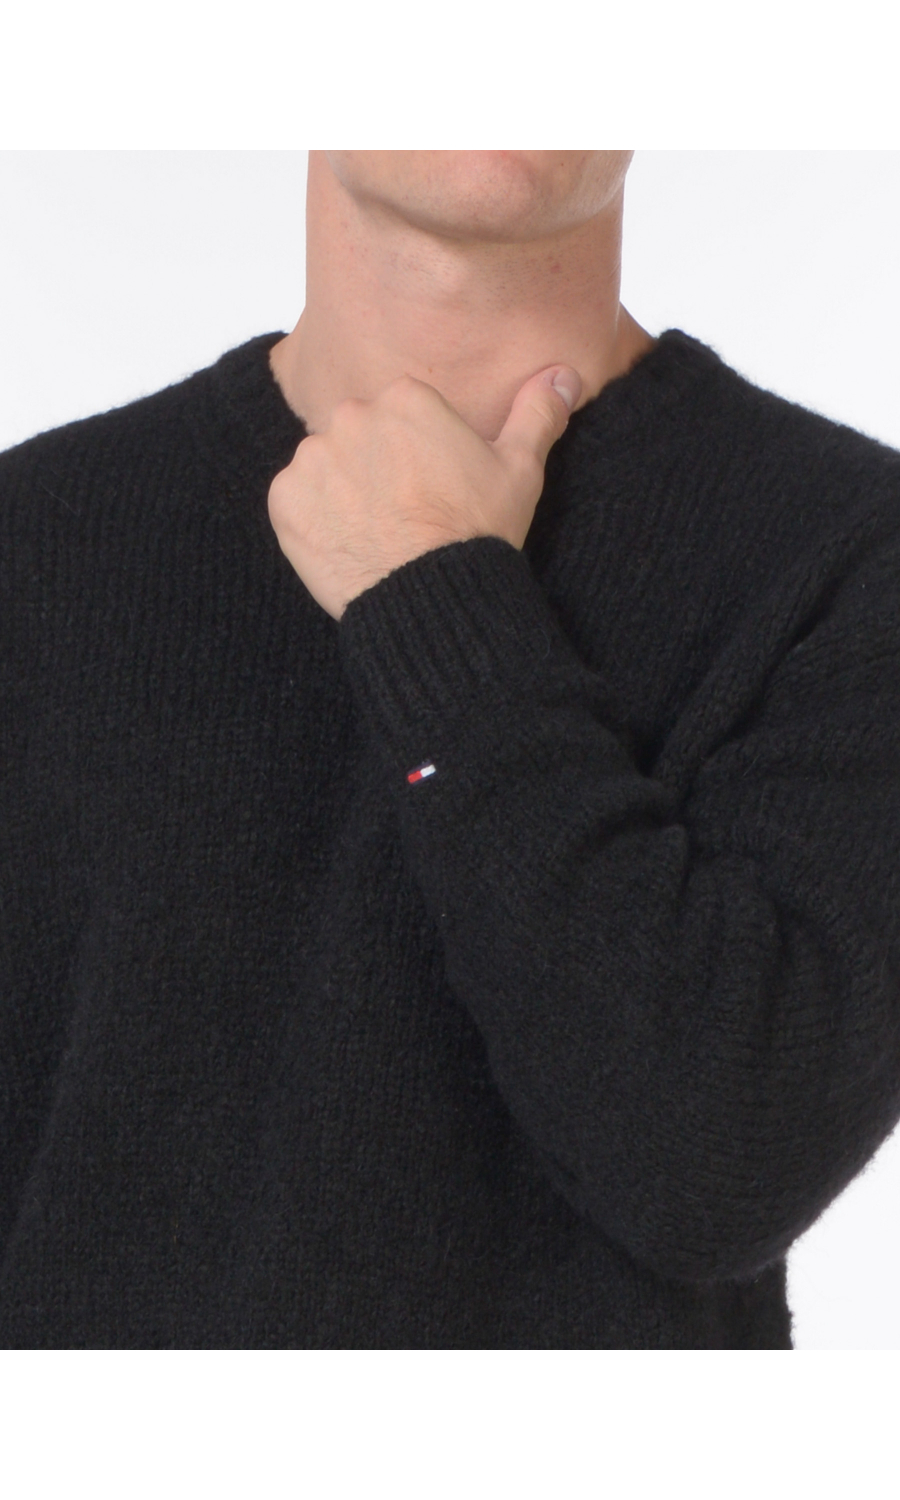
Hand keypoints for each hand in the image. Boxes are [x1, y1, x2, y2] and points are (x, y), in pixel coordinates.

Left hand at [267, 364, 581, 619]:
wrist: (431, 597)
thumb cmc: (478, 531)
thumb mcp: (520, 470)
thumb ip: (537, 413)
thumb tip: (565, 374)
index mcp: (406, 397)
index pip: (403, 414)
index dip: (419, 452)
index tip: (432, 485)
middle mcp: (352, 416)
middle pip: (361, 435)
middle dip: (377, 466)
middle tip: (405, 511)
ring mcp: (313, 458)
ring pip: (325, 466)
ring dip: (343, 492)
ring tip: (378, 531)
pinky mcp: (285, 500)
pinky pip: (294, 500)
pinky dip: (314, 520)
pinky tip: (349, 544)